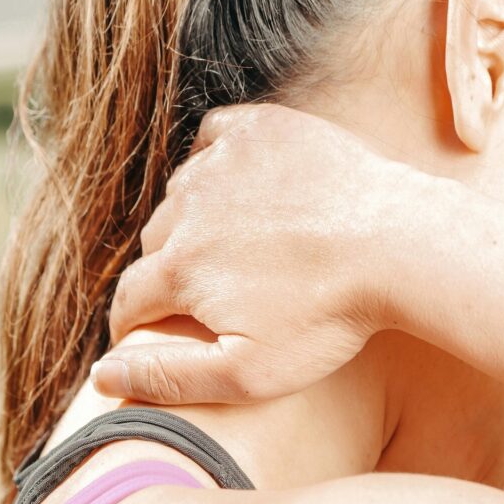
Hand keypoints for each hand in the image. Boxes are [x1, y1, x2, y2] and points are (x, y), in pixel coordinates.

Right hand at [91, 104, 430, 403]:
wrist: (402, 244)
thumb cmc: (332, 317)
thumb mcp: (250, 372)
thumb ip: (169, 375)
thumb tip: (101, 374)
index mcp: (179, 268)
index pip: (130, 299)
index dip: (136, 322)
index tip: (152, 332)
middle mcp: (187, 208)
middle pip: (155, 246)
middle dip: (171, 273)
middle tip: (215, 293)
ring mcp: (222, 161)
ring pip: (181, 197)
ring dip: (195, 221)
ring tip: (239, 245)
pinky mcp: (258, 128)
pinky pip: (210, 141)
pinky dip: (215, 163)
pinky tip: (240, 188)